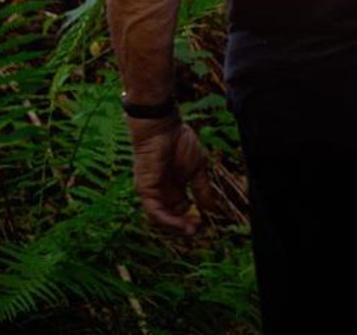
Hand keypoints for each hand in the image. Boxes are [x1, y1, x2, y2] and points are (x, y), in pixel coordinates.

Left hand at [128, 115, 217, 235]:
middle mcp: (162, 192)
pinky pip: (154, 211)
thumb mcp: (198, 168)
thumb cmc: (180, 141)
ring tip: (191, 229)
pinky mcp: (145, 190)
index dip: (193, 218)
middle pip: (172, 217)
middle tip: (199, 230)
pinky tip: (179, 223)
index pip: (183, 210)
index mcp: (175, 187)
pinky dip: (167, 219)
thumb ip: (202, 188)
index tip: (206, 222)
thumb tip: (211, 208)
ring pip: (162, 218)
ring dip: (176, 226)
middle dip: (185, 225)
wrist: (163, 127)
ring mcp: (152, 192)